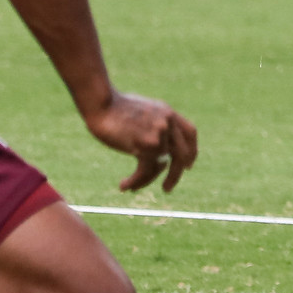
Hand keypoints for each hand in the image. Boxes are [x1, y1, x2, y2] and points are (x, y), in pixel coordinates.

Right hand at [84, 92, 199, 192]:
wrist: (101, 103)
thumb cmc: (113, 107)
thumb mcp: (142, 111)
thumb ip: (154, 122)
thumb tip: (157, 141)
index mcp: (168, 113)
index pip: (190, 133)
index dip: (192, 151)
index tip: (188, 166)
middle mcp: (167, 123)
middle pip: (182, 154)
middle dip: (175, 174)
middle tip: (167, 189)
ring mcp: (158, 134)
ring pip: (159, 166)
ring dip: (143, 179)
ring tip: (126, 185)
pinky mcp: (145, 146)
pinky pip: (145, 171)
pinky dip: (135, 181)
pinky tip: (124, 186)